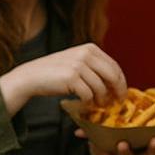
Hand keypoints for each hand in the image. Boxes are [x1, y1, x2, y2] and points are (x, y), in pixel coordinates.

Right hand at [0, 43, 125, 115]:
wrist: (32, 76)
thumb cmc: (56, 72)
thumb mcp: (77, 62)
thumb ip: (95, 67)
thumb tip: (116, 83)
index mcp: (90, 48)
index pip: (114, 66)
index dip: (121, 82)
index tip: (122, 93)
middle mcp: (86, 54)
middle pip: (112, 76)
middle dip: (117, 91)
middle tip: (116, 103)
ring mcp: (78, 65)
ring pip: (100, 88)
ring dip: (101, 100)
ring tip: (97, 105)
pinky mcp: (71, 78)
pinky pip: (88, 95)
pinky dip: (88, 102)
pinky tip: (85, 104)